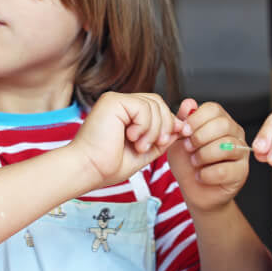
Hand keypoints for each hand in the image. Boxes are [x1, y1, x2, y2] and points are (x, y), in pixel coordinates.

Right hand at [72, 91, 186, 186]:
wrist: (89, 170)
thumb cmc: (108, 165)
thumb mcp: (145, 151)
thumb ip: (162, 138)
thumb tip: (182, 126)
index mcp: (126, 114)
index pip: (157, 108)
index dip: (170, 121)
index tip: (175, 137)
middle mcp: (121, 104)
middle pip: (158, 103)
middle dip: (165, 125)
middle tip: (156, 145)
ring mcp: (116, 100)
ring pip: (154, 105)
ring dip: (154, 130)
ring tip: (139, 145)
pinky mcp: (113, 101)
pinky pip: (144, 107)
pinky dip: (144, 126)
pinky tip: (131, 137)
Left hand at [167, 98, 248, 211]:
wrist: (193, 190)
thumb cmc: (187, 162)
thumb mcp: (178, 139)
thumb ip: (182, 121)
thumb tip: (188, 103)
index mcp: (220, 120)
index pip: (214, 109)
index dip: (196, 119)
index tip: (184, 131)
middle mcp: (234, 133)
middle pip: (223, 125)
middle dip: (200, 136)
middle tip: (188, 147)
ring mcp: (241, 152)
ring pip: (225, 146)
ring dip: (203, 155)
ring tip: (194, 162)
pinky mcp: (241, 172)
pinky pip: (225, 169)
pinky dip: (206, 174)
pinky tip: (200, 175)